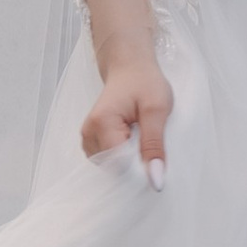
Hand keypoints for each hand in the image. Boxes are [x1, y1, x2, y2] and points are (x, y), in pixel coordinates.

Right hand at [83, 55, 172, 187]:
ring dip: (129, 158)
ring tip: (140, 133)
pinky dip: (123, 155)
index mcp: (101, 123)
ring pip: (112, 167)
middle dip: (135, 161)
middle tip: (148, 136)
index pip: (119, 166)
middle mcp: (89, 133)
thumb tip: (155, 179)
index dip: (140, 166)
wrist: (130, 67)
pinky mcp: (93, 140)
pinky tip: (132, 138)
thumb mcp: (158, 110)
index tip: (155, 154)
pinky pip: (109, 160)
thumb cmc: (144, 82)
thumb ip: (155, 145)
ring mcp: (88, 137)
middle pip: (114, 168)